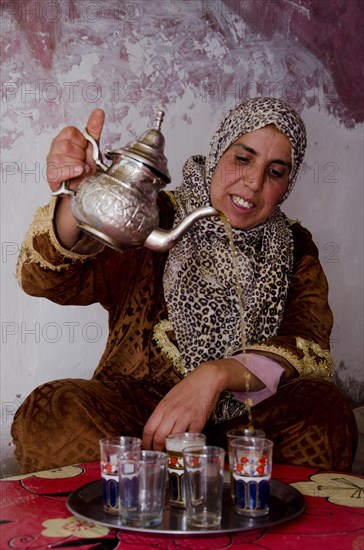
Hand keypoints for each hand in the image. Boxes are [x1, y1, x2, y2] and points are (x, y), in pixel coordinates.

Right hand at [46, 109, 104, 247]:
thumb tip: (99, 111)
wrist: (84, 189)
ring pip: (63, 157)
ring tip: (81, 171)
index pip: (71, 132)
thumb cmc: (86, 168)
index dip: (82, 144)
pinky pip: (59, 169)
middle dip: (80, 156)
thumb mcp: (92, 147)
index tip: (84, 151)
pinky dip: (72, 171)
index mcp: (64, 138)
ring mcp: (51, 161)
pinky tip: (78, 173)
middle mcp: (55, 147)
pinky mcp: (51, 175)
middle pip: (67, 145)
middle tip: (83, 163)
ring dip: (78, 166)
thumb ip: (94, 129)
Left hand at [142, 362, 224, 450]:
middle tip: (159, 455)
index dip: (146, 442)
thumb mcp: (170, 397)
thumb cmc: (187, 388)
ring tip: (171, 453)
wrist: (206, 379)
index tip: (147, 449)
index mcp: (163, 406)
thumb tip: (157, 428)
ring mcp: (186, 417)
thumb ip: (163, 412)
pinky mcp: (199, 421)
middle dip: (157, 449)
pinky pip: (190, 437)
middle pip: (159, 437)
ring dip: (171, 449)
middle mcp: (172, 412)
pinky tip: (186, 445)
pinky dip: (187, 444)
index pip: (149, 428)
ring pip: (173, 439)